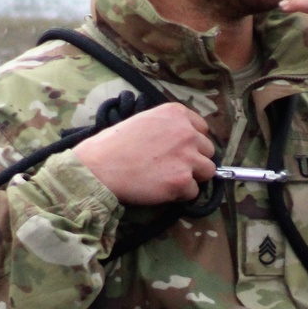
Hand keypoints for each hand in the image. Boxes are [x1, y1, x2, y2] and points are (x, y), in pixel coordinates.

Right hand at [73, 101, 215, 204]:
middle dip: (194, 160)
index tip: (179, 150)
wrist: (99, 167)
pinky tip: (161, 190)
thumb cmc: (113, 144)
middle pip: (208, 150)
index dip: (192, 142)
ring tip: (169, 179)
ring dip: (192, 177)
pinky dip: (180, 195)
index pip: (202, 129)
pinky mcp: (182, 181)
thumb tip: (181, 142)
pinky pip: (194, 192)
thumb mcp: (143, 121)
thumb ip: (167, 127)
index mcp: (176, 113)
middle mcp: (186, 132)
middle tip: (172, 167)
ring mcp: (187, 157)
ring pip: (208, 171)